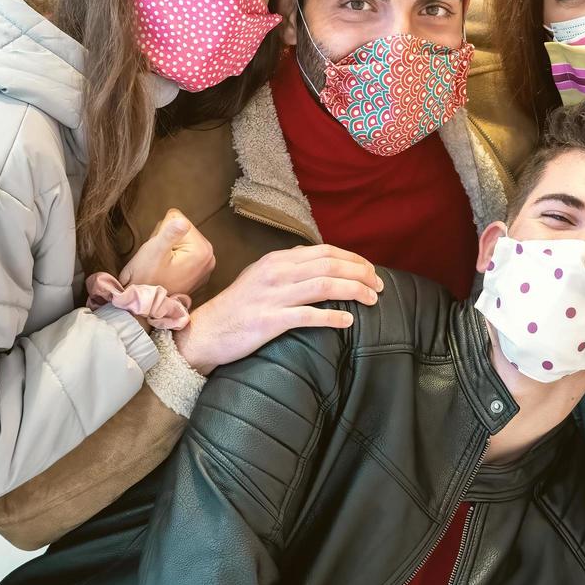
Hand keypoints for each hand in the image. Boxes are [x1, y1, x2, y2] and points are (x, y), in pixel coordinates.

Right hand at [122, 209, 215, 298]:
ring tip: (161, 266)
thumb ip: (169, 234)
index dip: (162, 232)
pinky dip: (173, 260)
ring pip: (181, 242)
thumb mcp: (154, 252)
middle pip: (182, 231)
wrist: (143, 307)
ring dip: (168, 250)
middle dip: (166, 240)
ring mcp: (205, 267)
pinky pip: (183, 255)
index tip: (159, 250)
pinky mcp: (198, 274)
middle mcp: (210, 258)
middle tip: (158, 259)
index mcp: (203, 250)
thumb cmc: (146, 279)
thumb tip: (182, 220)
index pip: (178, 219)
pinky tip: (166, 271)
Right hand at [173, 244, 382, 375]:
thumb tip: (318, 262)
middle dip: (360, 273)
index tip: (370, 269)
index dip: (352, 259)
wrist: (205, 332)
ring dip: (354, 291)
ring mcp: (273, 296)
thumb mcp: (261, 277)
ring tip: (372, 300)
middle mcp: (276, 273)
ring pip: (324, 286)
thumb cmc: (238, 307)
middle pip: (329, 265)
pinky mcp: (270, 321)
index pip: (324, 252)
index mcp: (277, 260)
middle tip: (379, 285)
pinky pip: (308, 316)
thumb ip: (288, 268)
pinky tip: (348, 321)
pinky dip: (332, 317)